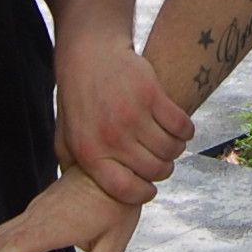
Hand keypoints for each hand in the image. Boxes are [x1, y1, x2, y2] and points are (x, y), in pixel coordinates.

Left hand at [53, 36, 191, 204]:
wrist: (90, 54)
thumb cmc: (78, 98)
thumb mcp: (65, 135)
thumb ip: (72, 167)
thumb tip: (79, 197)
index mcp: (91, 153)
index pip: (126, 190)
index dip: (143, 194)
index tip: (150, 189)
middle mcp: (112, 137)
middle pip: (155, 170)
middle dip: (163, 170)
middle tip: (162, 161)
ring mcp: (133, 115)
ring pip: (171, 149)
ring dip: (176, 149)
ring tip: (170, 143)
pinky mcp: (152, 94)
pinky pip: (181, 125)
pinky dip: (186, 130)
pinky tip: (180, 127)